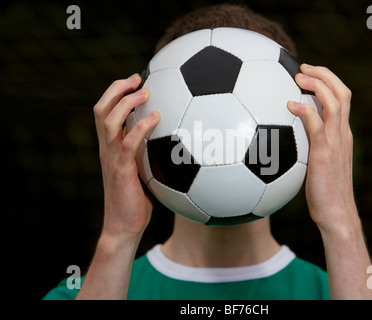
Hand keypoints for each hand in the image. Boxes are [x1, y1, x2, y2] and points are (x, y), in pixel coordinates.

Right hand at [93, 74, 159, 238]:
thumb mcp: (140, 173)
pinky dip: (140, 126)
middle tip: (138, 78)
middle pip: (101, 109)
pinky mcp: (121, 169)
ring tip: (145, 91)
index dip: (116, 93)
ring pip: (108, 120)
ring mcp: (112, 158)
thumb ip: (146, 155)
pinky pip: (128, 142)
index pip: (104, 112)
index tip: (135, 81)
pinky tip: (157, 117)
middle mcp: (107, 149)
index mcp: (110, 148)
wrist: (123, 226)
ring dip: (127, 101)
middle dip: (117, 88)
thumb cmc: (135, 202)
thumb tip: (169, 144)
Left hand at [288, 64, 356, 234]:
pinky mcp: (325, 153)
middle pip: (342, 93)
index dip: (328, 81)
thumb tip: (289, 138)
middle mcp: (342, 134)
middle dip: (324, 74)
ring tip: (299, 76)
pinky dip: (306, 110)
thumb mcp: (319, 164)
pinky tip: (291, 104)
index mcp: (342, 134)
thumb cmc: (325, 192)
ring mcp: (336, 142)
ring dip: (317, 84)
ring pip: (334, 102)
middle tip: (303, 67)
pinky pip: (318, 125)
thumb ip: (311, 147)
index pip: (342, 99)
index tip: (309, 74)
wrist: (336, 214)